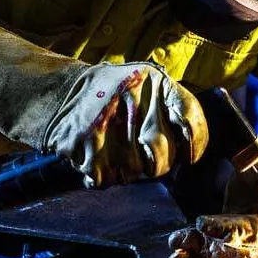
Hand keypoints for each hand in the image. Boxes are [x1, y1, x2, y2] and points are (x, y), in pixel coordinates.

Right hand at [43, 62, 207, 186]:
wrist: (62, 90)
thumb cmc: (117, 93)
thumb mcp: (149, 83)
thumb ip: (174, 105)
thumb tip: (192, 148)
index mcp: (154, 80)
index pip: (188, 115)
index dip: (194, 143)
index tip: (190, 157)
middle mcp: (133, 94)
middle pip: (162, 153)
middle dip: (157, 166)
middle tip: (149, 162)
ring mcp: (107, 116)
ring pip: (134, 170)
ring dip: (128, 172)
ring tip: (119, 154)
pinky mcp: (83, 138)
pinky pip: (105, 177)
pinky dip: (104, 175)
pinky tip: (99, 157)